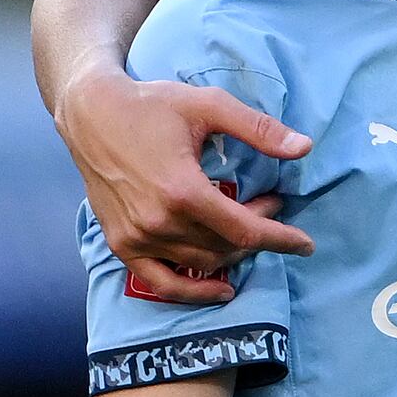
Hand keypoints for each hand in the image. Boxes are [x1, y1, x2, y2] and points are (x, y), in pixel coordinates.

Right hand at [63, 65, 315, 305]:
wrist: (90, 113)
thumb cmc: (150, 105)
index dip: (281, 239)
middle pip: (227, 246)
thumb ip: (258, 128)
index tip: (306, 244)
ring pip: (203, 263)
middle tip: (269, 206)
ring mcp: (137, 237)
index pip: (245, 230)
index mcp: (182, 191)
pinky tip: (221, 288)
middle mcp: (158, 221)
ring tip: (246, 227)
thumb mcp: (208, 106)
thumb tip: (305, 147)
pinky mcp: (121, 244)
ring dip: (233, 252)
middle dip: (259, 232)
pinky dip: (192, 291)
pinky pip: (161, 282)